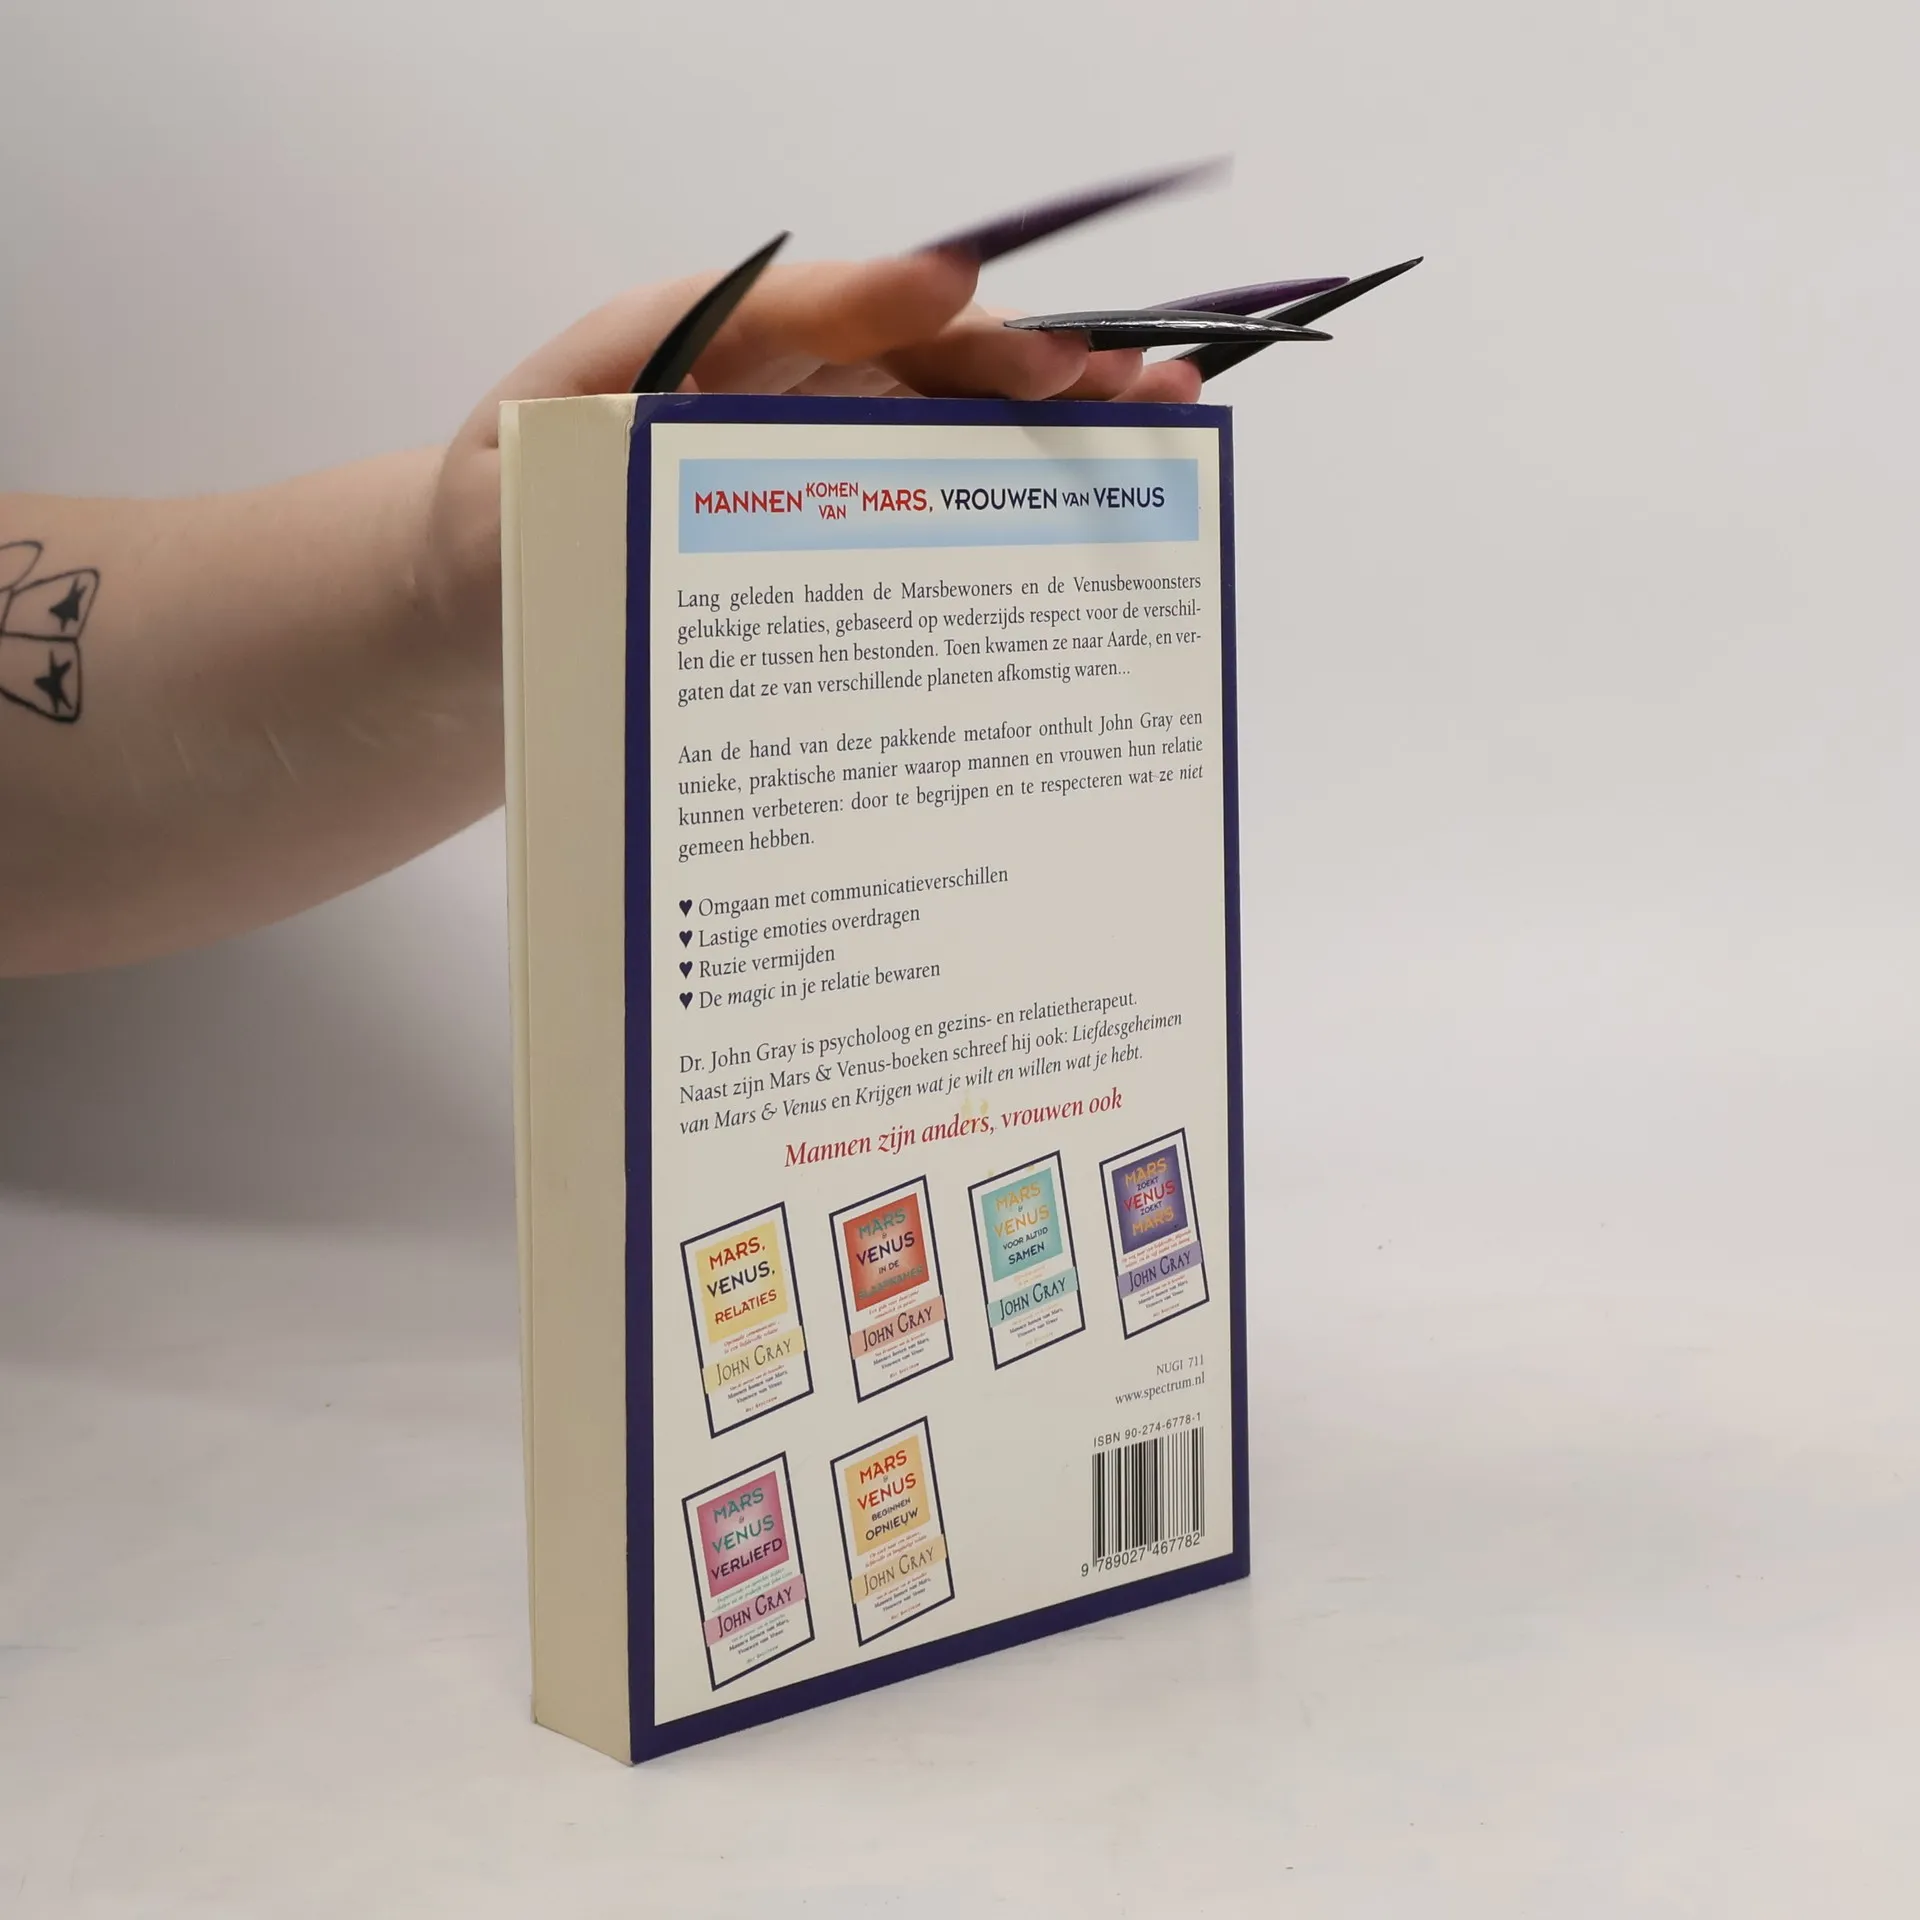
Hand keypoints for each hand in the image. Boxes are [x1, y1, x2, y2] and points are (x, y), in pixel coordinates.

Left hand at [423, 251, 1202, 641]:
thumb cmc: (493, 545)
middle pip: (908, 355)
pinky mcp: (836, 523)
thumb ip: (590, 465)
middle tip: (1114, 366)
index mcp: (681, 355)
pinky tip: (1096, 500)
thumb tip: (722, 435)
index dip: (883, 304)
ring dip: (1048, 415)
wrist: (483, 623)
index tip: (962, 294)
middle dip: (1013, 355)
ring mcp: (810, 454)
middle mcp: (767, 389)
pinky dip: (1016, 491)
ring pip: (944, 418)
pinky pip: (934, 493)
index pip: (796, 312)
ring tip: (1154, 406)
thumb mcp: (516, 503)